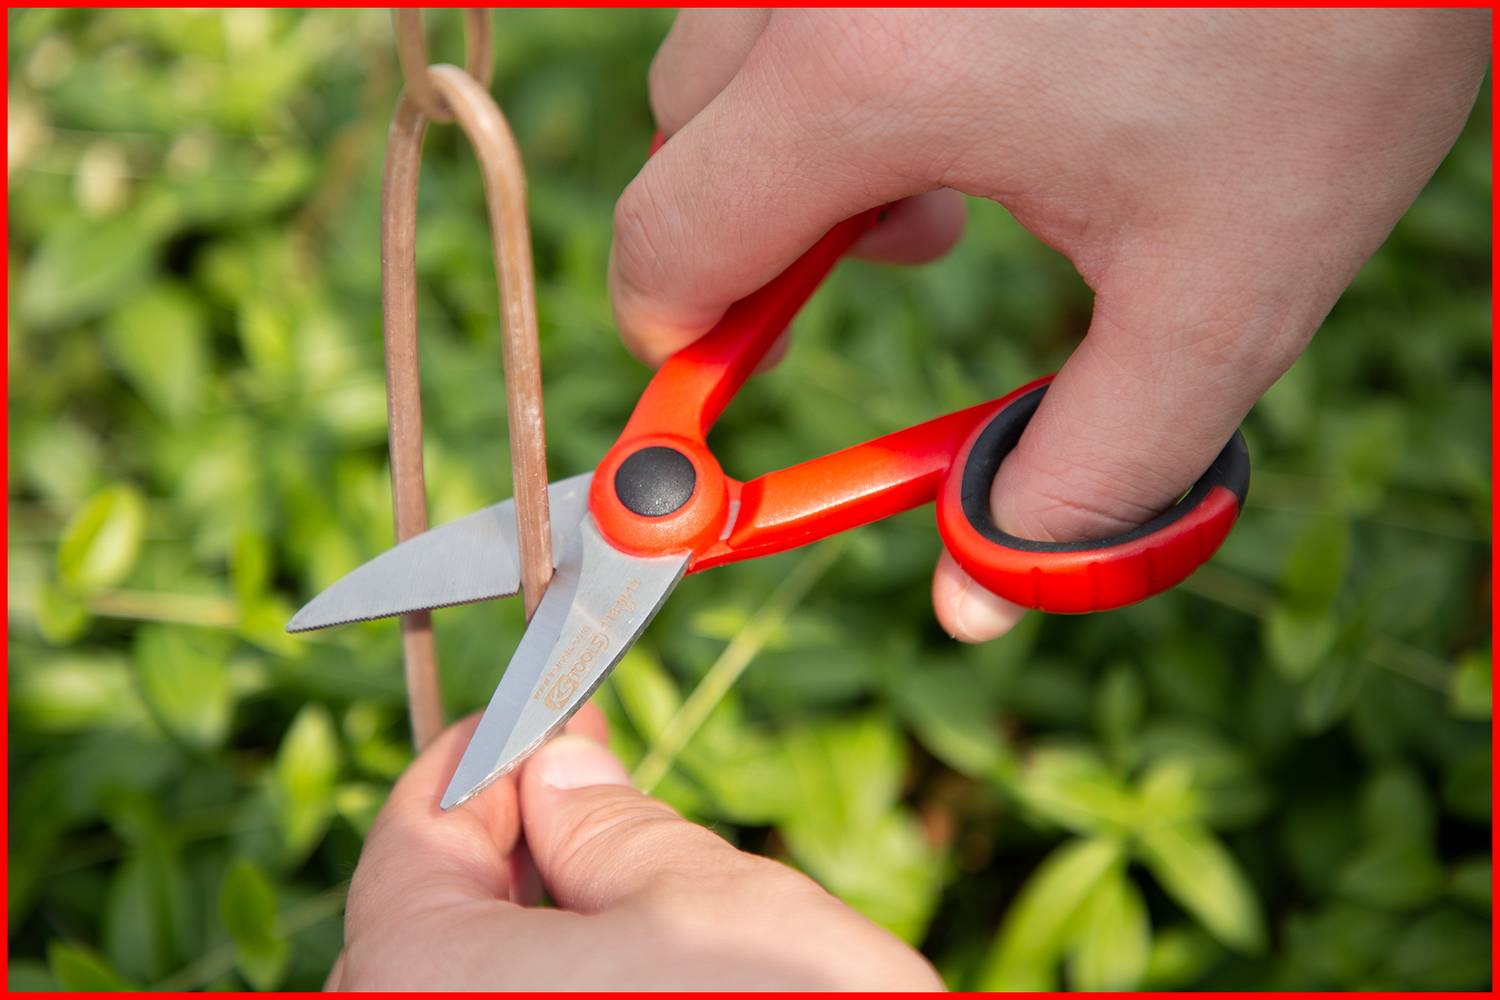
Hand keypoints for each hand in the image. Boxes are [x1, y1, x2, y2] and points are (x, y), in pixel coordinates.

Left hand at [330, 709, 941, 989]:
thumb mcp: (706, 899)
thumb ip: (609, 823)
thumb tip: (561, 768)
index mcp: (420, 977)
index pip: (414, 831)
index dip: (486, 758)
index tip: (545, 718)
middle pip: (422, 921)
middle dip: (507, 845)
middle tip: (590, 792)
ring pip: (460, 986)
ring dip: (531, 928)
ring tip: (626, 893)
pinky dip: (546, 991)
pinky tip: (633, 978)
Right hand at [610, 9, 1488, 640]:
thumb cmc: (1333, 40)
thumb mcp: (1224, 290)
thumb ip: (1092, 469)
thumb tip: (978, 595)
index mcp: (867, 79)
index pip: (669, 240)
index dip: (685, 347)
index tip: (737, 391)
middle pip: (683, 138)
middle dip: (757, 234)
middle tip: (908, 252)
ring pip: (733, 44)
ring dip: (798, 132)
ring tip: (956, 154)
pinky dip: (841, 48)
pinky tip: (976, 58)